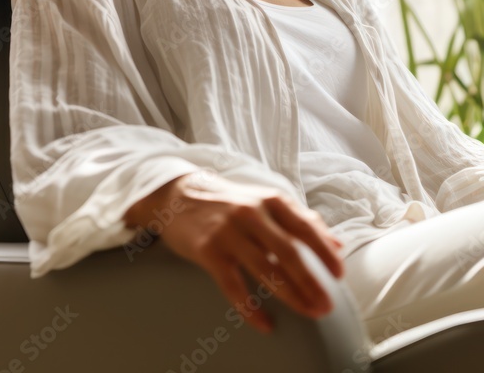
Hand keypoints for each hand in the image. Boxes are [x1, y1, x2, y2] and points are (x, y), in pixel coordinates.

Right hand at [151, 172, 344, 334]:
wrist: (179, 194)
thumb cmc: (230, 201)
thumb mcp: (265, 201)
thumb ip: (301, 219)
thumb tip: (338, 243)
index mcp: (270, 200)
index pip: (305, 227)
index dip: (324, 251)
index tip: (340, 275)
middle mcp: (251, 213)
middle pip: (288, 252)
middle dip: (311, 281)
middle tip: (327, 306)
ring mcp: (229, 232)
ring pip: (265, 270)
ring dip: (291, 295)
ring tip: (308, 313)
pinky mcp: (209, 250)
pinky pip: (234, 286)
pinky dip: (251, 308)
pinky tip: (266, 324)